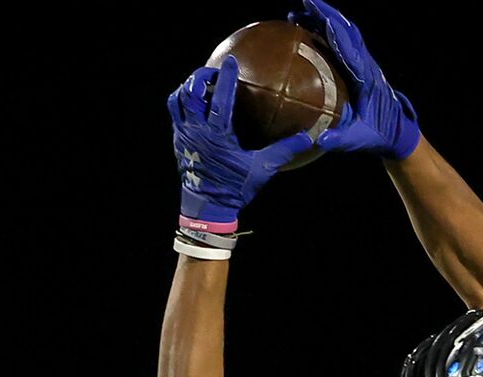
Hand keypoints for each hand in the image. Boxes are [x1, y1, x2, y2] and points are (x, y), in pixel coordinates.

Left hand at [168, 57, 316, 228]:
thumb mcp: (262, 170)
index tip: (230, 62)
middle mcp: (196, 130)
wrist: (207, 209)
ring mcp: (183, 134)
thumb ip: (284, 151)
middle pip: (192, 91)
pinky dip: (182, 101)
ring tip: (202, 83)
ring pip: (179, 99)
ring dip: (189, 87)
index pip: (219, 98)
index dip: (225, 77)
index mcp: (217, 135)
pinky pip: (175, 112)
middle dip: (202, 76)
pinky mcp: (177, 140)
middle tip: (214, 72)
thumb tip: (307, 137)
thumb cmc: (234, 189)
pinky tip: (194, 102)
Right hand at [289, 2, 420, 158]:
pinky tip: (309, 29)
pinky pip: (342, 41)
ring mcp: (363, 62)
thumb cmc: (380, 135)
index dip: (336, 31)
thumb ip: (341, 140)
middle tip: (304, 4)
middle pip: (346, 31)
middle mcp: (366, 65)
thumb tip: (320, 141)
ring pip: (345, 32)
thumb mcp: (360, 139)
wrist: (398, 133)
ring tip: (301, 12)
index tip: (320, 17)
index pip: (350, 49)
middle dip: (326, 14)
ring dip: (325, 19)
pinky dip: (326, 30)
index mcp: (367, 78)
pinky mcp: (359, 65)